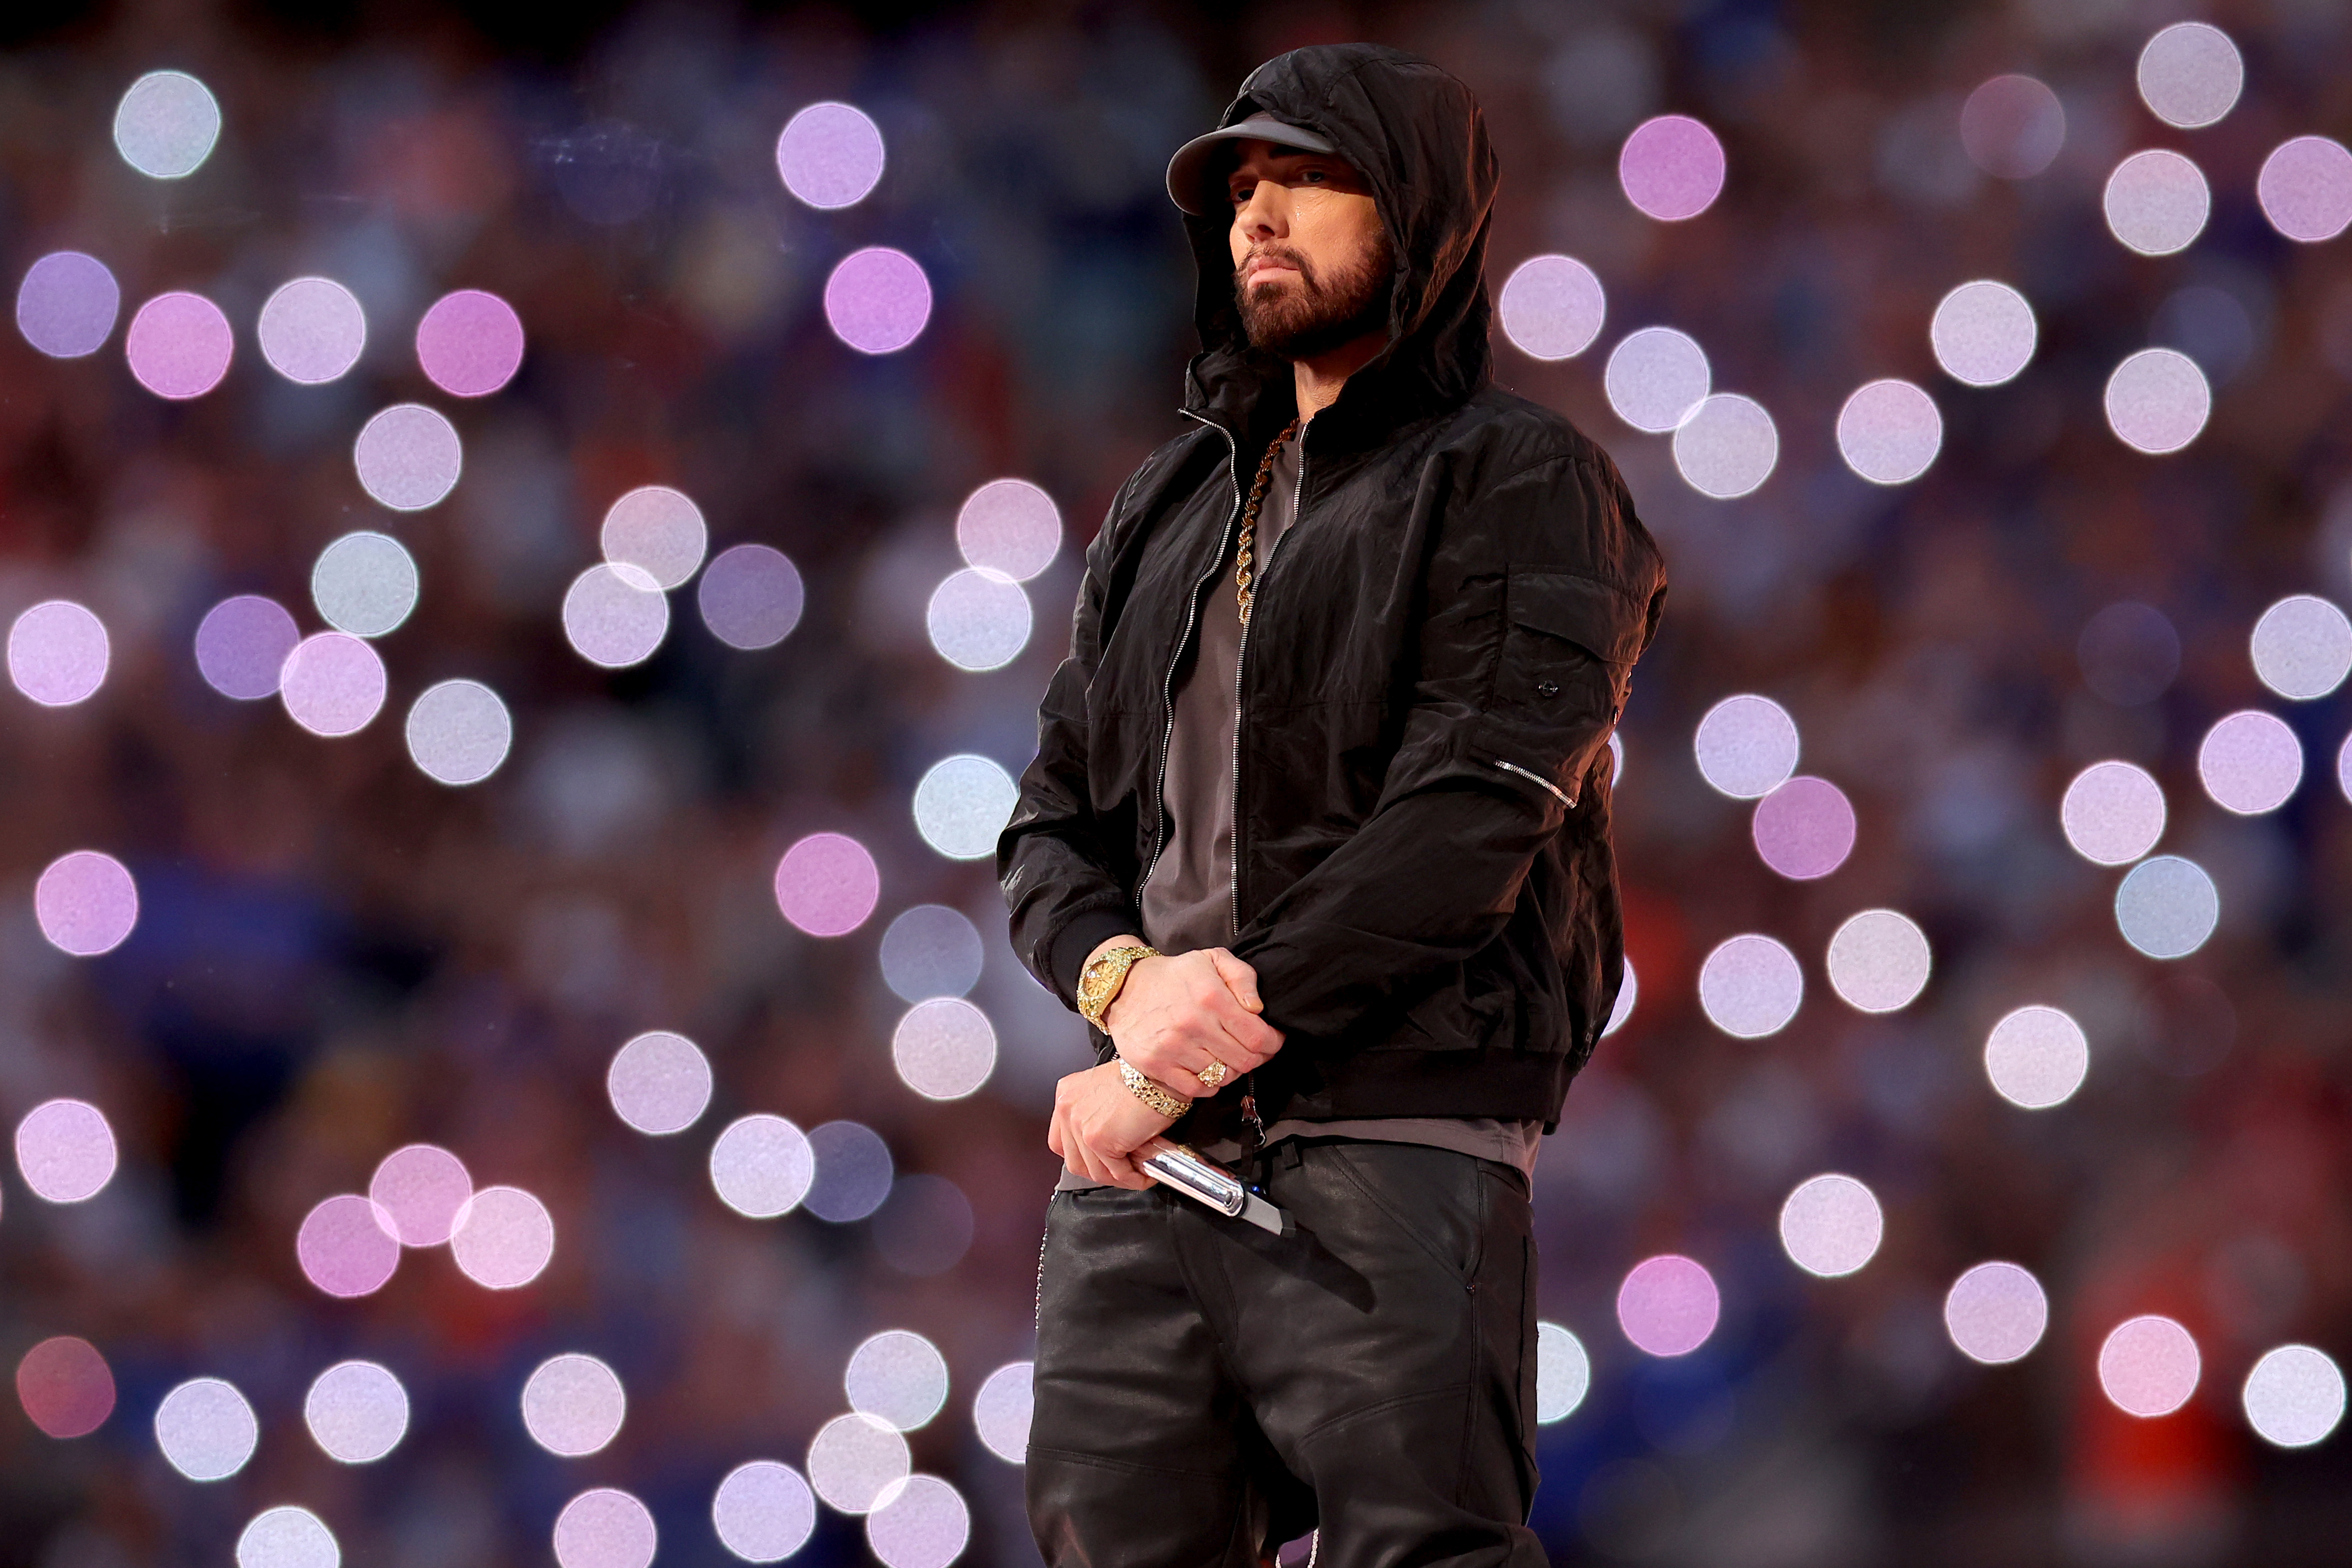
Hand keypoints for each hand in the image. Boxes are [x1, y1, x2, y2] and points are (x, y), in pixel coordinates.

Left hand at [1048, 1061, 1177, 1188]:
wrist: (1160, 1073)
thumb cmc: (1144, 1077)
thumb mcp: (1107, 1090)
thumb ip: (1095, 1114)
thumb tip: (1103, 1145)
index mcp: (1066, 1094)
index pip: (1061, 1140)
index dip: (1082, 1157)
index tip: (1100, 1161)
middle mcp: (1067, 1108)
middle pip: (1075, 1160)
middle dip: (1102, 1171)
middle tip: (1123, 1171)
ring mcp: (1080, 1125)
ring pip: (1095, 1171)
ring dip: (1119, 1178)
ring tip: (1137, 1174)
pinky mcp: (1098, 1140)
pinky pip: (1116, 1172)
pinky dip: (1133, 1179)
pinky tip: (1145, 1174)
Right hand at [1096, 942, 1282, 1095]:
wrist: (1124, 988)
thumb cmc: (1175, 975)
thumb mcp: (1212, 959)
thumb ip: (1243, 978)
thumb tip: (1258, 1009)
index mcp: (1211, 997)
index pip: (1258, 1037)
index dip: (1273, 1043)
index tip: (1272, 1040)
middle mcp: (1193, 1025)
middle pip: (1244, 1061)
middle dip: (1256, 1057)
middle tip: (1251, 1049)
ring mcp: (1173, 1048)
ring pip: (1222, 1076)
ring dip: (1231, 1069)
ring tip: (1226, 1055)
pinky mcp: (1157, 1065)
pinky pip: (1196, 1090)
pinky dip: (1209, 1084)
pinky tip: (1207, 1070)